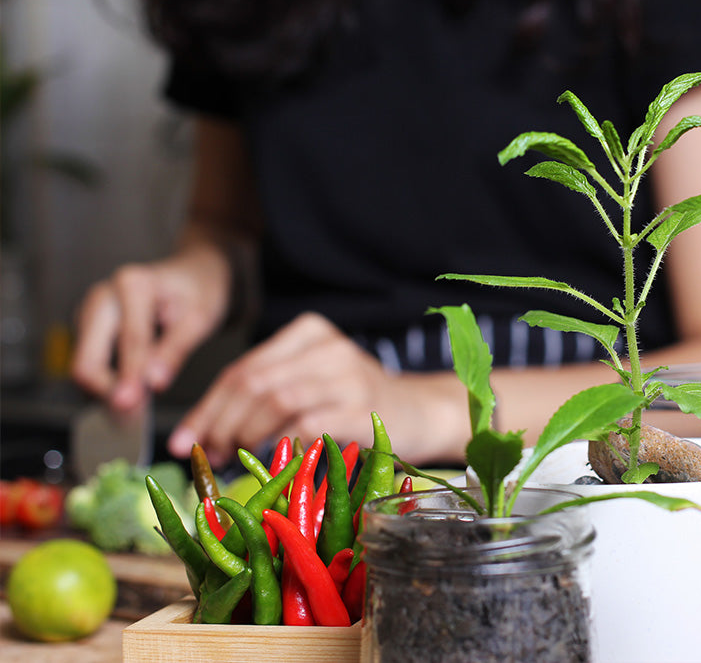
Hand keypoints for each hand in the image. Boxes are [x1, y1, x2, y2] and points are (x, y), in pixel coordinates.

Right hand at [71, 246, 231, 412]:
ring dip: (106, 391)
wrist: (191, 276)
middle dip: (108, 392)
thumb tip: (153, 384)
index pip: (127, 343)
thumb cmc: (199, 293)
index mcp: (133, 285)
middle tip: (134, 416)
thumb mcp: (199, 319)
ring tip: (138, 408)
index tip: (133, 408)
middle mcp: (102, 296)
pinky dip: (107, 383)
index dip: (130, 379)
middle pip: (87, 360)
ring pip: (85, 366)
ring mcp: (91, 312)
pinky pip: (90, 363)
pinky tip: (132, 393)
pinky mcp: (90, 328)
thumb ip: (174, 350)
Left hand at [167, 312, 467, 467]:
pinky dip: (281, 444)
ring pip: (274, 399)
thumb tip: (205, 434)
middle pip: (253, 382)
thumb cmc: (360, 405)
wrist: (425, 412)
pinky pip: (306, 424)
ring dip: (244, 434)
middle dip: (219, 422)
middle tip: (207, 454)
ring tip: (234, 457)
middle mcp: (328, 347)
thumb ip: (267, 397)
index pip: (244, 368)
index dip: (207, 407)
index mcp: (309, 333)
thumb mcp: (314, 385)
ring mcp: (348, 375)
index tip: (184, 440)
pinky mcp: (362, 407)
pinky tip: (272, 459)